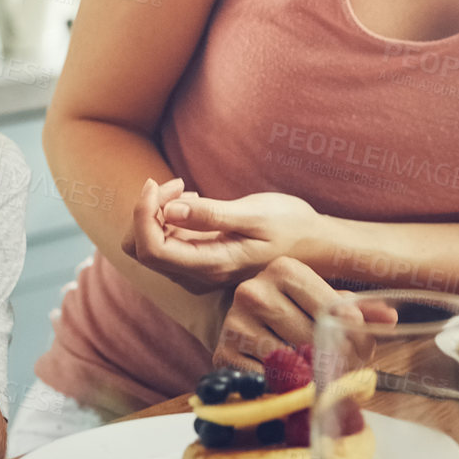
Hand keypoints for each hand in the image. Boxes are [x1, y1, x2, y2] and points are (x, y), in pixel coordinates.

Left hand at [121, 182, 321, 294]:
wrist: (315, 245)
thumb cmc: (291, 226)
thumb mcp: (256, 215)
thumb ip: (212, 215)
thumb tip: (170, 210)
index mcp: (210, 265)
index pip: (151, 249)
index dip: (142, 214)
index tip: (157, 183)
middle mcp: (198, 275)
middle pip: (143, 249)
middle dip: (148, 211)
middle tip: (178, 183)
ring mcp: (198, 270)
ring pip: (151, 246)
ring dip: (157, 213)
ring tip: (189, 190)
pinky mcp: (202, 260)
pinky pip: (168, 242)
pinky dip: (170, 218)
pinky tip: (196, 201)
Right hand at [213, 257, 396, 370]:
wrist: (247, 322)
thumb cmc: (295, 310)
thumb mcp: (326, 301)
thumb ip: (360, 308)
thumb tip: (389, 318)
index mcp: (284, 269)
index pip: (330, 309)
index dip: (353, 336)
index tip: (363, 351)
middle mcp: (254, 290)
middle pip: (310, 337)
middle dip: (335, 360)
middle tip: (347, 372)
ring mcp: (234, 323)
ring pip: (288, 362)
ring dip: (311, 378)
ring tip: (323, 380)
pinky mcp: (222, 354)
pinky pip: (264, 381)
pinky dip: (283, 390)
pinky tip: (294, 387)